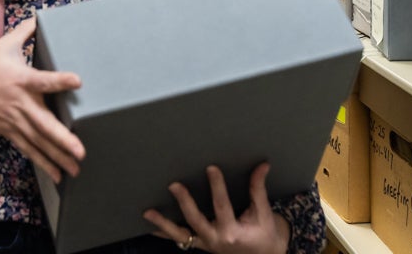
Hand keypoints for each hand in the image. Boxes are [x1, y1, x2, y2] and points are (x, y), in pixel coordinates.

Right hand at [0, 17, 84, 182]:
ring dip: (57, 156)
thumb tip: (40, 14)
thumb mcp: (3, 44)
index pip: (42, 80)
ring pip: (38, 141)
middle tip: (80, 150)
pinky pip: (28, 149)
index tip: (77, 81)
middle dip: (61, 138)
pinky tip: (58, 175)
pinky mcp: (9, 132)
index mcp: (20, 79)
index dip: (59, 81)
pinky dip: (43, 162)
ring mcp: (14, 121)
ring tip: (76, 168)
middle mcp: (19, 103)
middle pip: (42, 122)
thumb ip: (25, 31)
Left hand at [142, 163, 288, 253]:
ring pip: (180, 235)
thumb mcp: (263, 212)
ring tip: (148, 212)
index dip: (217, 186)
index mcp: (232, 231)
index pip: (222, 206)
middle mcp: (215, 239)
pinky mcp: (199, 244)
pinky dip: (163, 233)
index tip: (211, 168)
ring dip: (163, 224)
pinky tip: (149, 225)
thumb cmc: (262, 233)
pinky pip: (179, 240)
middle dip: (184, 202)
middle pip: (195, 219)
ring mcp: (204, 243)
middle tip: (174, 185)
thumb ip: (258, 189)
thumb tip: (263, 165)